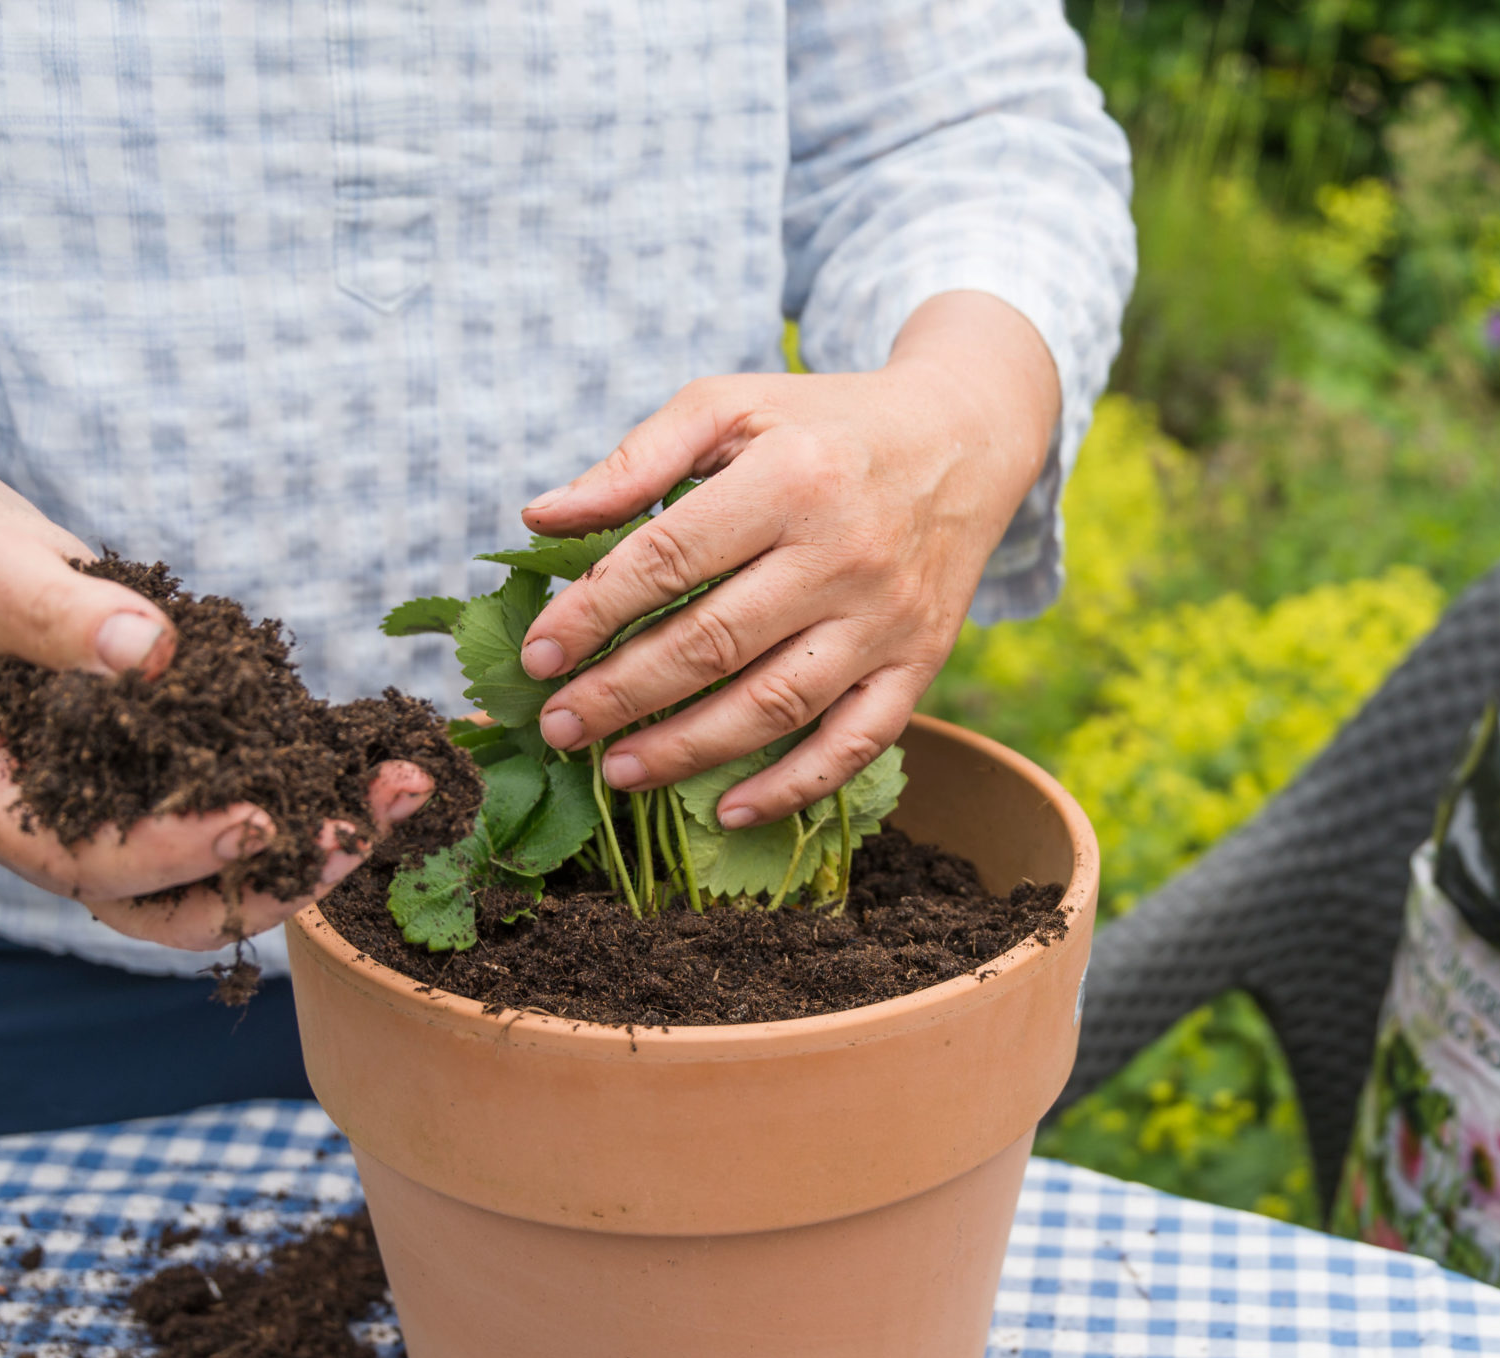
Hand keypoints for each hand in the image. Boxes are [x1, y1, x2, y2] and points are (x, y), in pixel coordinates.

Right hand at [0, 506, 430, 950]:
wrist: (7, 580)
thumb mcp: (1, 581)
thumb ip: (61, 618)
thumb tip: (149, 652)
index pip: (81, 863)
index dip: (168, 855)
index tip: (251, 823)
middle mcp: (59, 845)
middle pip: (166, 908)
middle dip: (269, 881)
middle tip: (353, 835)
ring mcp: (127, 838)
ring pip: (225, 886)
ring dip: (317, 855)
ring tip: (398, 797)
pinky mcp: (187, 809)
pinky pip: (258, 831)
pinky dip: (322, 808)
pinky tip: (388, 774)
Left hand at [516, 291, 1059, 825]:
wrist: (962, 438)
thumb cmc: (822, 424)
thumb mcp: (729, 405)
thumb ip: (635, 459)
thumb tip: (539, 521)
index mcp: (789, 478)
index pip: (669, 559)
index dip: (592, 614)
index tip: (537, 657)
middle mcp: (843, 554)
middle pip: (712, 643)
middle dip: (621, 694)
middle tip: (558, 728)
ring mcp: (885, 619)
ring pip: (775, 705)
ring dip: (687, 749)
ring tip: (617, 771)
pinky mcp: (919, 664)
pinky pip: (856, 743)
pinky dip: (793, 787)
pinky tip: (728, 810)